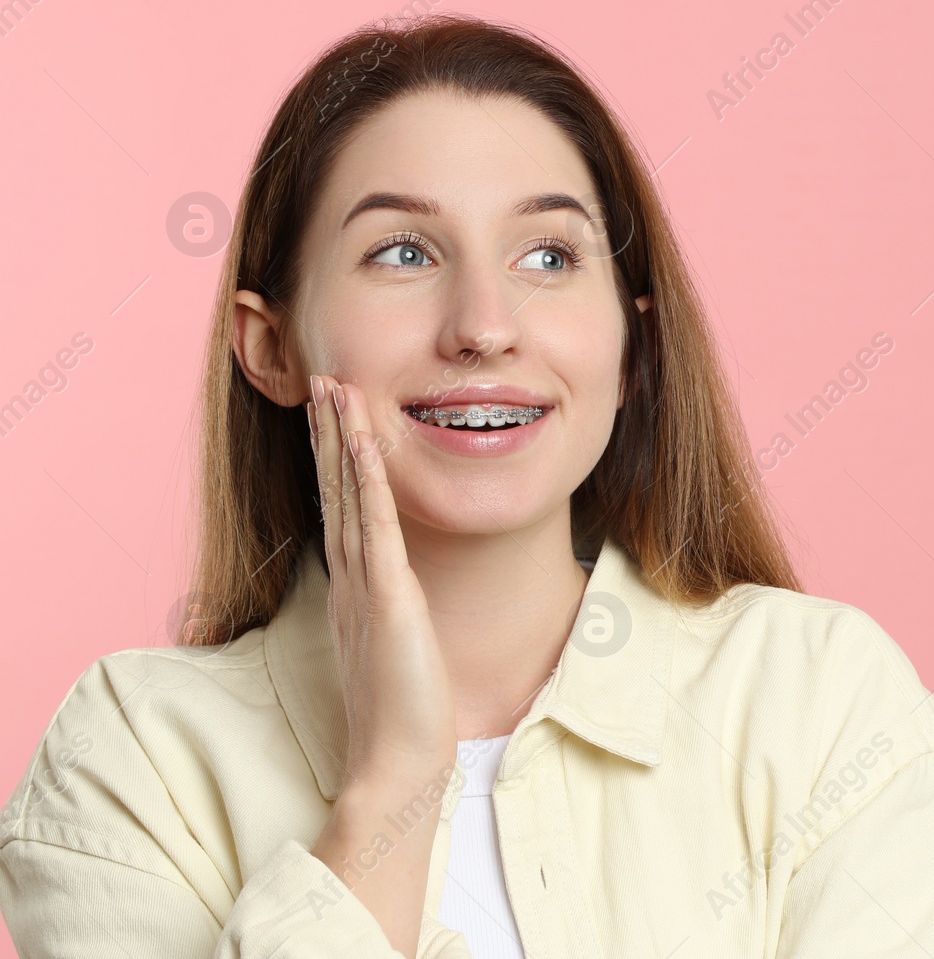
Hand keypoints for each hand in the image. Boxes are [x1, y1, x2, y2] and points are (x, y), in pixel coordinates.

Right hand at [306, 375, 455, 790]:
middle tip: (323, 380)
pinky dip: (368, 478)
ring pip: (349, 496)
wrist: (397, 762)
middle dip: (328, 433)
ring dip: (341, 439)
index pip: (342, 507)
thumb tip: (398, 592)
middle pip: (335, 490)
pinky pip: (375, 524)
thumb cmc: (403, 711)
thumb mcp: (396, 645)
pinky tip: (363, 439)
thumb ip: (392, 612)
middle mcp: (352, 578)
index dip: (335, 458)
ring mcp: (365, 584)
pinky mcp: (385, 596)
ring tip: (335, 389)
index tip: (333, 413)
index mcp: (355, 587)